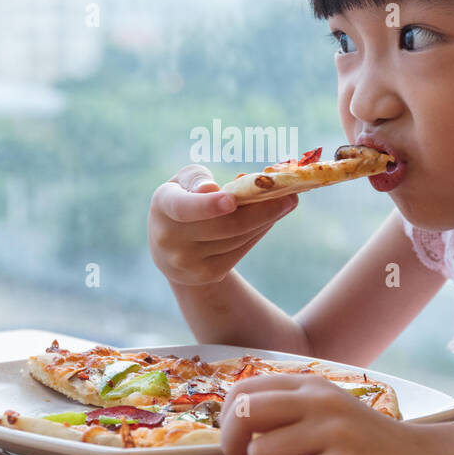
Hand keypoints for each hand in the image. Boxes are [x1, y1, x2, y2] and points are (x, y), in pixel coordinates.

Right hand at [148, 163, 297, 285]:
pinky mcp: (208, 275)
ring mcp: (189, 262)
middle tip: (290, 196)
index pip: (184, 208)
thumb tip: (212, 189)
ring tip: (286, 202)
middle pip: (225, 226)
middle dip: (262, 210)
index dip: (208, 205)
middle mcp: (170, 239)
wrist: (169, 245)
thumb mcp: (182, 181)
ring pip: (238, 237)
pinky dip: (258, 232)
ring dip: (266, 219)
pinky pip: (241, 250)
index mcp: (163, 206)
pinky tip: (269, 218)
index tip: (231, 200)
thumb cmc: (182, 198)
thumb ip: (197, 179)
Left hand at [219, 372, 445, 454]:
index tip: (242, 443)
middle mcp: (320, 401)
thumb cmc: (368, 442)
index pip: (242, 390)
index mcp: (310, 386)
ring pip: (262, 453)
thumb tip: (234, 421)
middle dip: (232, 444)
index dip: (227, 421)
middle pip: (243, 412)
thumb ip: (288, 407)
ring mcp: (335, 431)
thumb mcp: (328, 410)